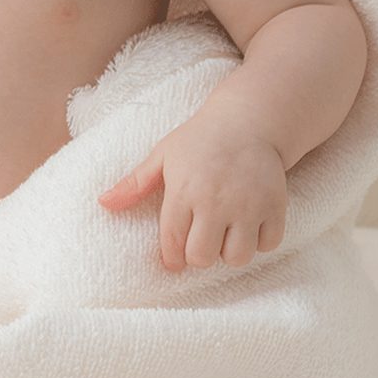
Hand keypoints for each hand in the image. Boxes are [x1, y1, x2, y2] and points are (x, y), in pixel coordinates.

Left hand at [97, 113, 289, 274]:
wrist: (249, 119)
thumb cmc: (200, 139)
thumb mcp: (163, 155)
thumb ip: (134, 183)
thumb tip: (102, 203)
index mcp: (184, 191)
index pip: (173, 245)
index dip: (172, 258)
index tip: (174, 256)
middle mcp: (216, 201)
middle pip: (203, 257)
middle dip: (199, 255)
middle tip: (201, 239)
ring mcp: (248, 204)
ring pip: (238, 257)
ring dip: (230, 252)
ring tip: (226, 234)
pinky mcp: (275, 205)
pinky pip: (268, 245)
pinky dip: (260, 241)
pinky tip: (250, 225)